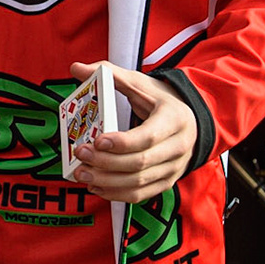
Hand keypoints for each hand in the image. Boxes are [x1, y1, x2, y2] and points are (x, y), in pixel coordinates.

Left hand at [65, 62, 198, 202]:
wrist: (188, 120)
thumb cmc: (160, 101)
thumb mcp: (139, 83)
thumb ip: (109, 74)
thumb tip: (77, 68)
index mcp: (174, 119)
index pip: (148, 136)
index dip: (122, 142)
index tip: (97, 140)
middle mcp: (179, 147)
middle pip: (140, 163)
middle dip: (106, 163)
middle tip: (80, 155)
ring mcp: (174, 168)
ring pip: (138, 183)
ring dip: (107, 182)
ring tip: (81, 173)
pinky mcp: (166, 182)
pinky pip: (141, 195)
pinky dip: (116, 194)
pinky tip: (96, 186)